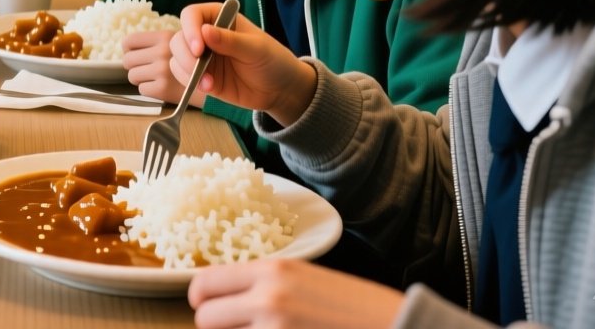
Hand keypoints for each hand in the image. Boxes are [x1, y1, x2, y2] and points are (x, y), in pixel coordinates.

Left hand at [120, 29, 197, 104]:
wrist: (217, 82)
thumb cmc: (194, 61)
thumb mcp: (179, 41)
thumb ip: (157, 42)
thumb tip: (125, 46)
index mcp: (164, 36)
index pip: (128, 42)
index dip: (129, 49)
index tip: (136, 54)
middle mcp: (163, 52)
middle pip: (127, 60)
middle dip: (135, 65)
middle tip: (147, 68)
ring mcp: (162, 70)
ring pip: (132, 76)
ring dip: (141, 78)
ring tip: (155, 78)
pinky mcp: (163, 89)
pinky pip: (142, 90)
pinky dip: (150, 90)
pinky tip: (162, 87)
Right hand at [171, 2, 316, 124]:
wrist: (280, 90)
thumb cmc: (273, 61)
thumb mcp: (256, 49)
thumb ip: (230, 41)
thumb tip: (204, 31)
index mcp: (219, 18)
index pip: (191, 15)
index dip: (190, 29)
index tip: (199, 48)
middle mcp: (205, 35)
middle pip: (179, 38)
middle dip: (186, 55)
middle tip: (199, 69)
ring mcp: (202, 57)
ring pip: (176, 58)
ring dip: (186, 71)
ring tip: (208, 83)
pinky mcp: (201, 76)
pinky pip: (183, 76)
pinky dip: (190, 82)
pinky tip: (209, 88)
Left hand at [188, 259, 403, 328]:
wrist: (393, 326)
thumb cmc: (351, 305)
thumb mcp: (303, 278)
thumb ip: (263, 284)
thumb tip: (225, 296)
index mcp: (271, 271)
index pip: (204, 284)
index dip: (201, 300)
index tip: (207, 307)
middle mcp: (267, 299)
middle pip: (205, 319)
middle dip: (216, 327)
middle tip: (236, 327)